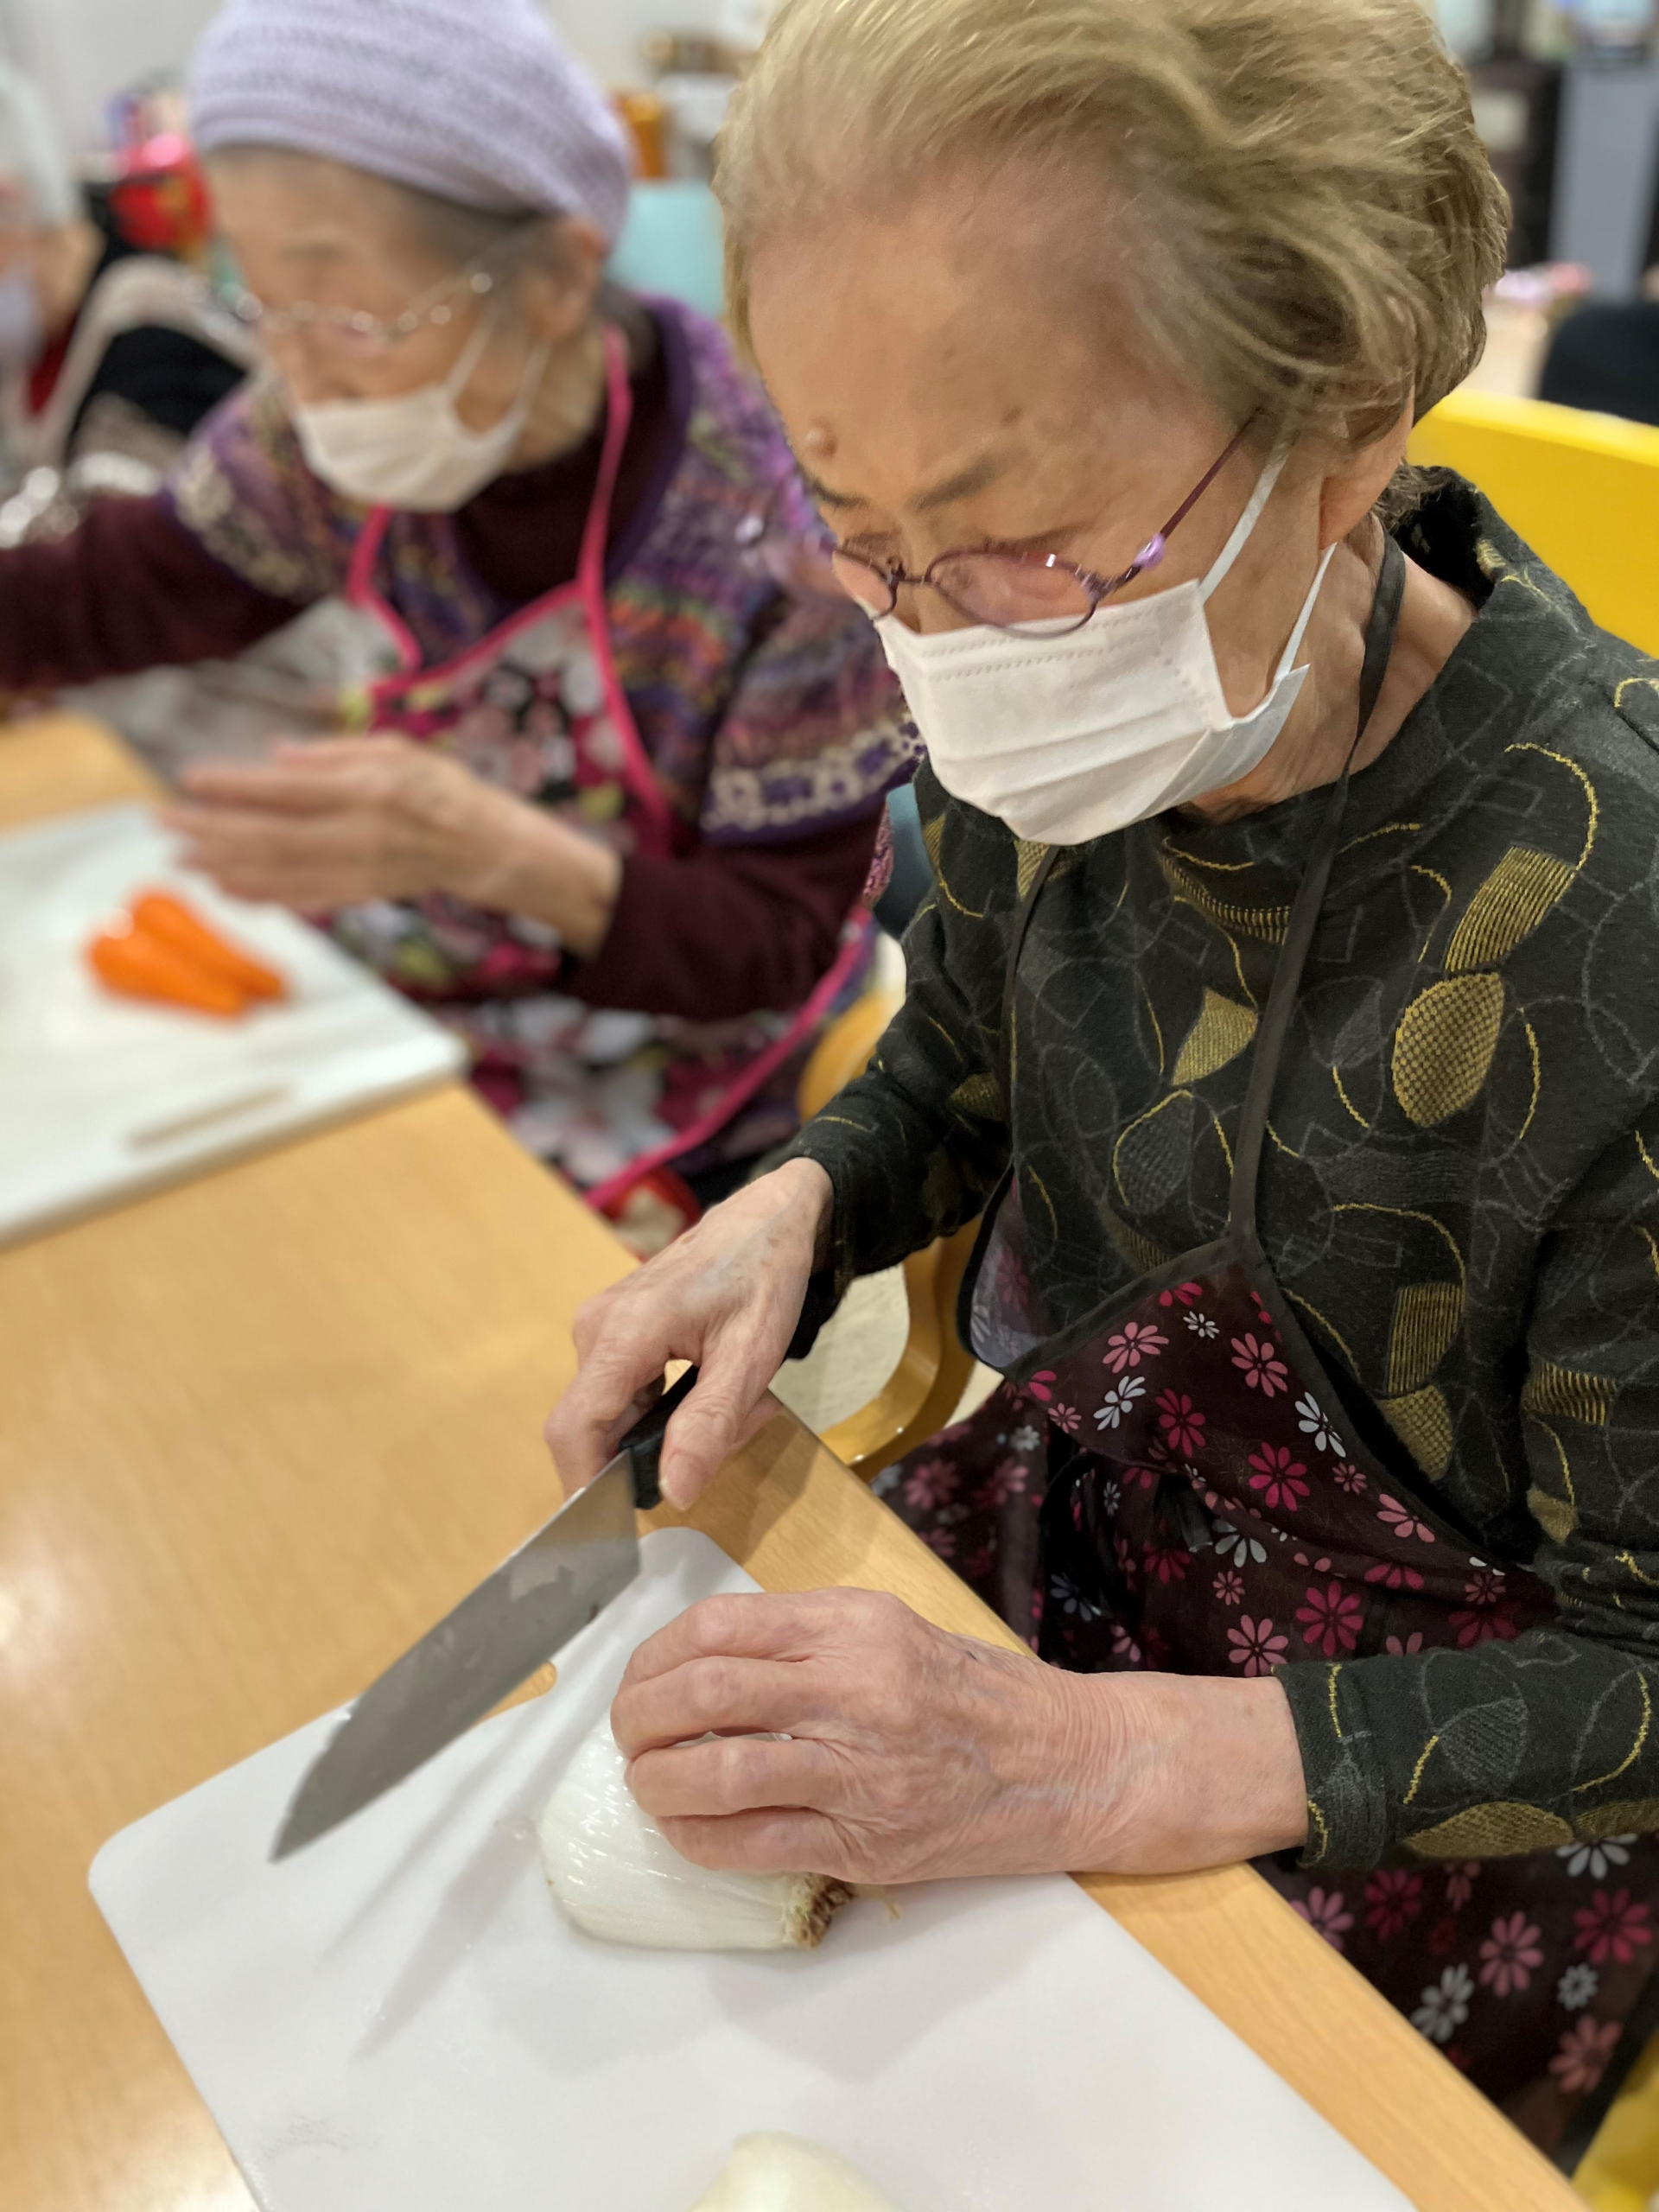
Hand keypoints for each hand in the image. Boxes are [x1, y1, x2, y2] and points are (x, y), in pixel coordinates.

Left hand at [163, 737, 620, 950]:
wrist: (485, 848)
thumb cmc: (441, 789)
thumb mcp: (396, 750)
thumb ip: (335, 753)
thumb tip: (276, 756)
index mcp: (365, 789)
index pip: (287, 788)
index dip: (234, 787)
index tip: (190, 780)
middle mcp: (358, 834)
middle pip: (271, 836)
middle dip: (212, 832)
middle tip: (164, 825)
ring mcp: (358, 869)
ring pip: (280, 873)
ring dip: (225, 867)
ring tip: (182, 861)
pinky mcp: (359, 893)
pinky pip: (301, 898)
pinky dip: (261, 895)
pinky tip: (228, 889)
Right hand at [544, 1158, 832, 1508]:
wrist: (770, 1216)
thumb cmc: (765, 1276)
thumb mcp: (751, 1358)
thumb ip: (709, 1427)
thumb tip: (672, 1494)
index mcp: (622, 1333)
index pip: (574, 1429)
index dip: (586, 1485)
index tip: (620, 1524)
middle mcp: (595, 1329)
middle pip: (596, 1428)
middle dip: (652, 1454)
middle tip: (732, 1436)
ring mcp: (600, 1327)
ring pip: (615, 1413)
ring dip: (669, 1430)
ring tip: (739, 1405)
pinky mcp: (614, 1331)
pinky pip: (626, 1391)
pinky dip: (668, 1407)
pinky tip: (719, 1387)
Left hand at [613, 1587, 1309, 1882]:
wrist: (1068, 1762)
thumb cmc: (974, 1693)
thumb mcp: (889, 1629)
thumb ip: (801, 1639)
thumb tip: (697, 1664)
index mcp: (854, 1626)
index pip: (719, 1628)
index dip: (654, 1656)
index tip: (637, 1679)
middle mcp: (854, 1688)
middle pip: (703, 1694)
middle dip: (638, 1718)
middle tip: (627, 1734)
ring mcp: (860, 1770)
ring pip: (717, 1772)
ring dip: (657, 1782)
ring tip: (646, 1783)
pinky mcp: (865, 1842)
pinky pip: (754, 1843)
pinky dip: (699, 1838)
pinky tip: (686, 1829)